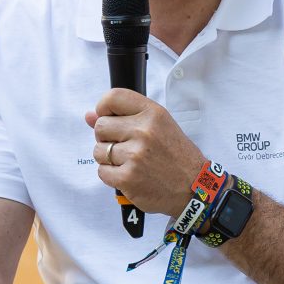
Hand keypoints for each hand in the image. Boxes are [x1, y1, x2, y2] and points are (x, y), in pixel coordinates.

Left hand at [87, 89, 207, 216]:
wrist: (194, 187)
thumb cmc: (175, 155)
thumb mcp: (158, 127)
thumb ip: (124, 118)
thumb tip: (89, 116)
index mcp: (152, 113)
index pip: (113, 97)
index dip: (104, 108)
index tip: (109, 118)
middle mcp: (144, 131)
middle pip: (100, 127)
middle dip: (106, 138)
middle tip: (124, 146)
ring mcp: (135, 156)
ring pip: (98, 151)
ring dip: (108, 159)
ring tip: (129, 162)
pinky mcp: (128, 178)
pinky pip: (102, 172)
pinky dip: (112, 175)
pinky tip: (129, 174)